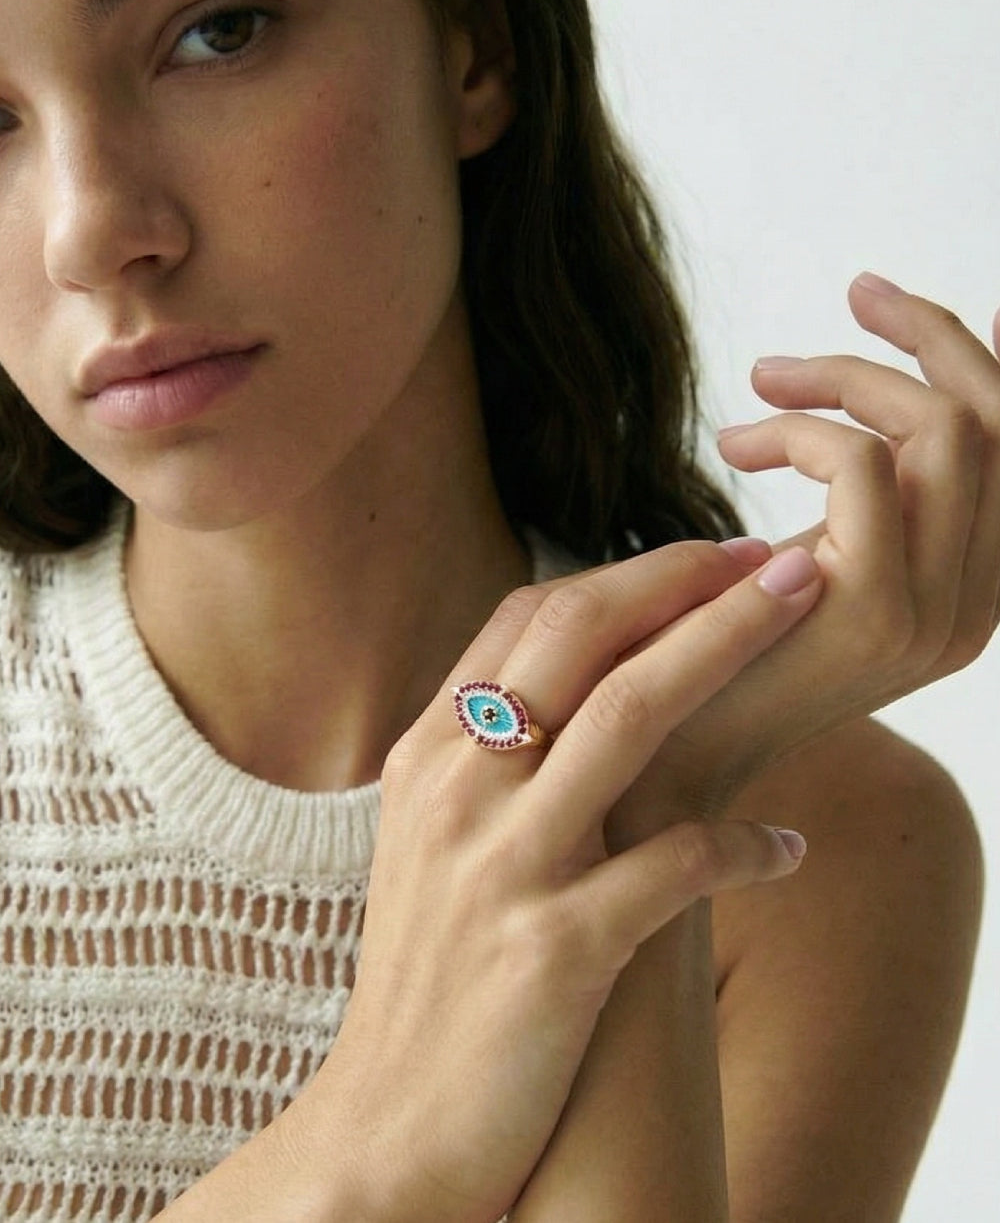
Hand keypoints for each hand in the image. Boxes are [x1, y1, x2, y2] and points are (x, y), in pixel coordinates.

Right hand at [315, 542, 820, 1222]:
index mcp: (430, 752)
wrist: (388, 1125)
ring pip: (631, 718)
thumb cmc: (429, 974)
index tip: (704, 558)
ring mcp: (504, 865)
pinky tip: (788, 850)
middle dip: (685, 581)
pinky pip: (675, 866)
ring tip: (801, 609)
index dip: (627, 574)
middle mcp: (460, 789)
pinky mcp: (554, 951)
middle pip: (584, 638)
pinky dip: (744, 846)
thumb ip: (487, 750)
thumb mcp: (431, 839)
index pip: (530, 616)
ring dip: (728, 649)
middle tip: (770, 557)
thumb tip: (580, 675)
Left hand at [616, 274, 999, 830]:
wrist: (655, 752)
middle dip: (932, 336)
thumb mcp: (815, 549)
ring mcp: (937, 615)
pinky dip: (799, 428)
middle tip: (856, 290)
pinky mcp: (876, 613)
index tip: (923, 300)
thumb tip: (900, 384)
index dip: (989, 360)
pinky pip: (863, 463)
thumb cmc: (717, 643)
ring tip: (762, 380)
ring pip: (943, 429)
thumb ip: (867, 484)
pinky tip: (736, 446)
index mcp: (972, 588)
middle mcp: (978, 605)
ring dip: (846, 376)